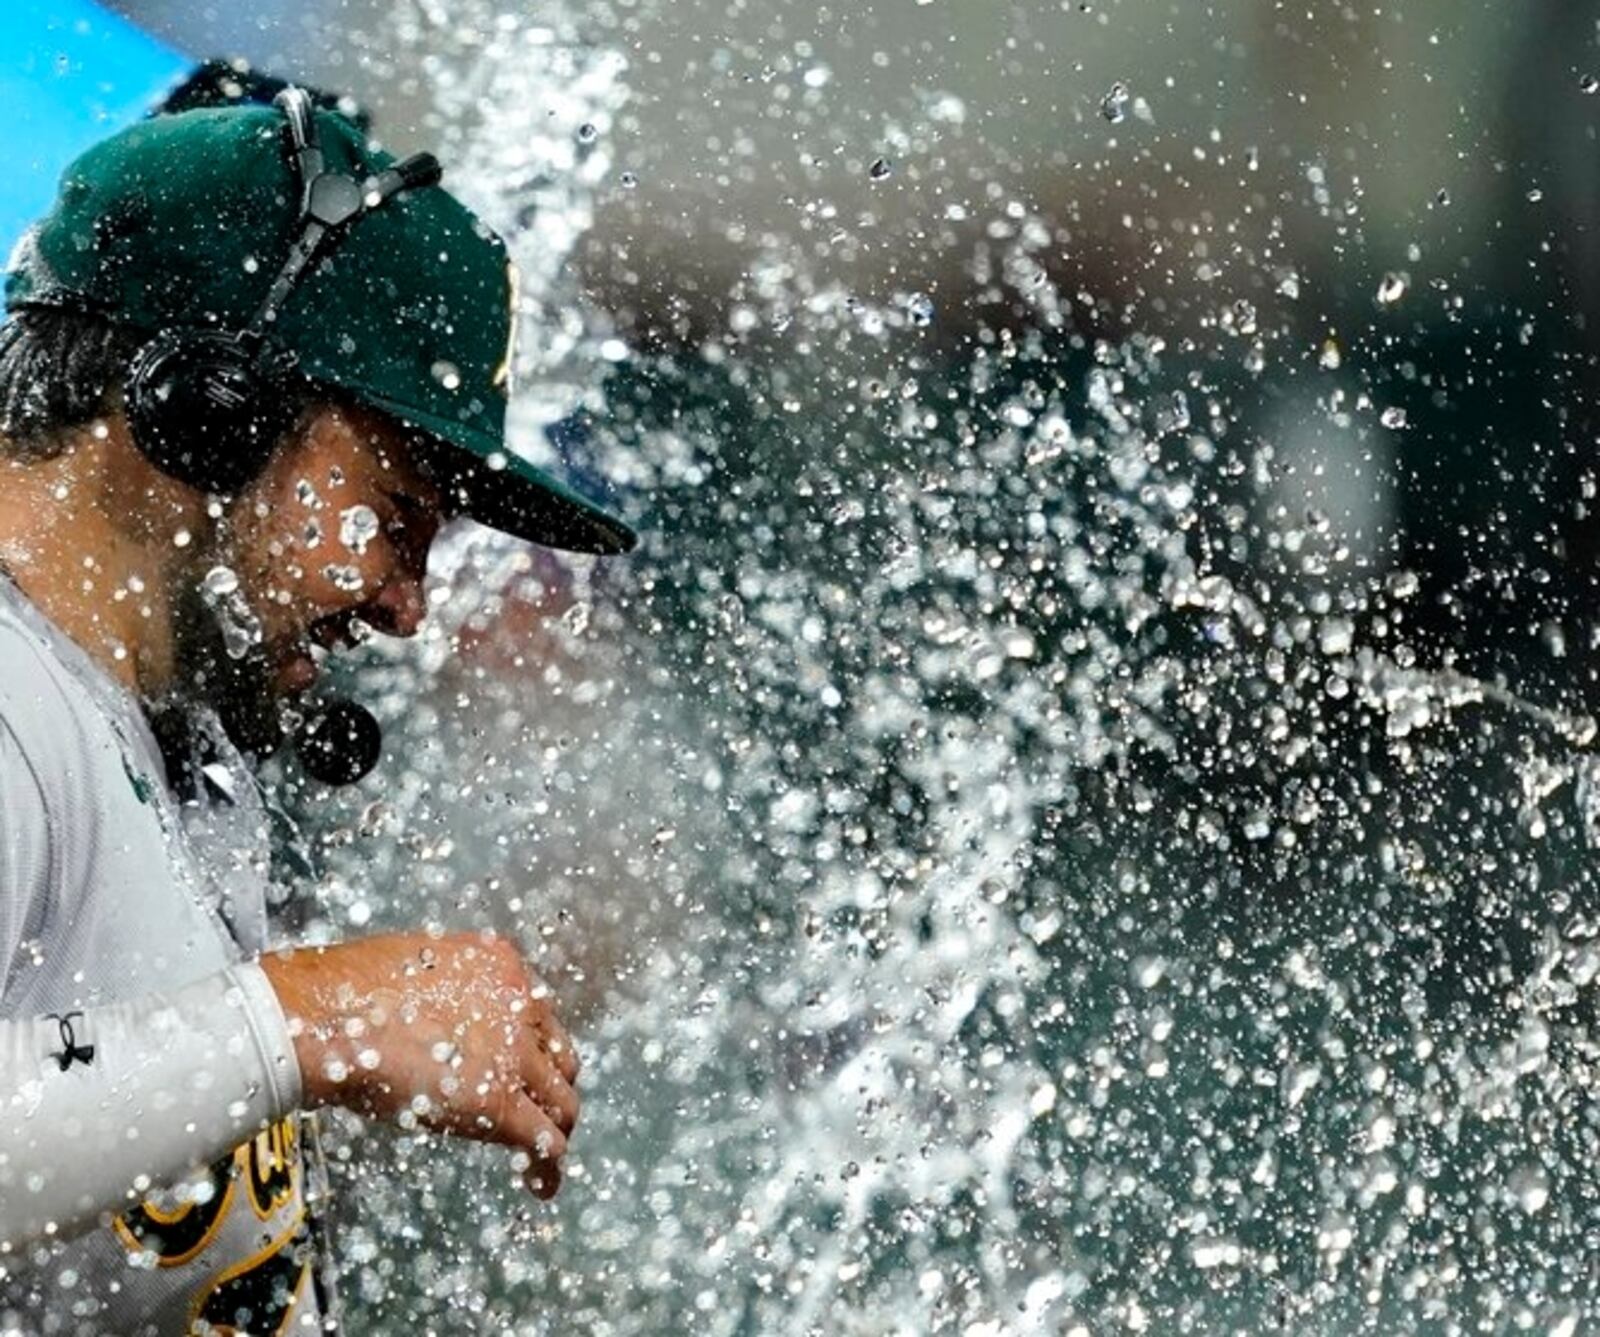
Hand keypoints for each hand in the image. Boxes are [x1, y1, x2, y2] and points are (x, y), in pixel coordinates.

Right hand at [260, 930, 578, 1197]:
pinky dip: (549, 1167)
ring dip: (557, 1130)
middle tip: (538, 1114)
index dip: (532, 1048)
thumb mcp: (415, 971)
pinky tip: (542, 1186)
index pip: (538, 1013)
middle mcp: (520, 1000)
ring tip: (544, 1156)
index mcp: (501, 964)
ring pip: (562, 1101)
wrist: (323, 1014)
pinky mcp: (497, 1099)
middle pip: (559, 1055)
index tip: (523, 1072)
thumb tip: (439, 1024)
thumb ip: (446, 996)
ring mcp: (514, 1050)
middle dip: (551, 1087)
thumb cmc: (344, 995)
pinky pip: (544, 1140)